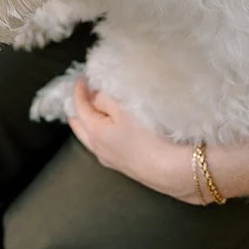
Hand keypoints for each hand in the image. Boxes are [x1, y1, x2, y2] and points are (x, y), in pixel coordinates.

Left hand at [68, 80, 203, 200]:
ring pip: (88, 137)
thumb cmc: (150, 139)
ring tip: (93, 108)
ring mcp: (109, 159)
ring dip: (88, 121)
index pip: (79, 106)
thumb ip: (105, 99)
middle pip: (78, 125)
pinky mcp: (121, 165)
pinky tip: (109, 128)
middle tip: (81, 92)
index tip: (81, 78)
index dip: (79, 90)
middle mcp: (97, 148)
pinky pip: (101, 145)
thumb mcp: (125, 110)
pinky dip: (99, 132)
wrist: (170, 170)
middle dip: (78, 107)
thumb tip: (94, 95)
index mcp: (95, 132)